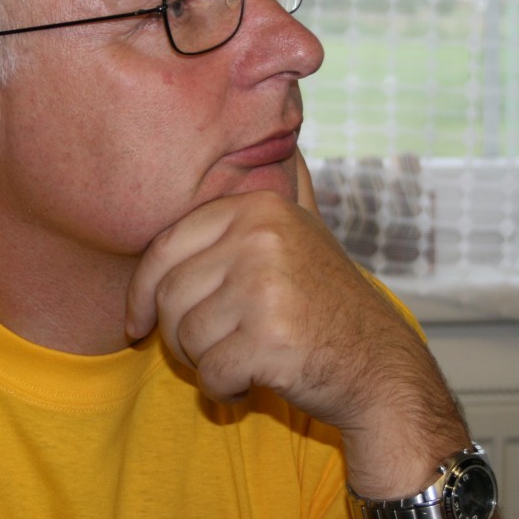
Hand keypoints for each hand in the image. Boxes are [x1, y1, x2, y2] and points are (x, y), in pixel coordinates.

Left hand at [125, 154, 470, 496]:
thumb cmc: (326, 303)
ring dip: (204, 364)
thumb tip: (281, 127)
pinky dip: (224, 390)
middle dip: (178, 337)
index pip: (163, 247)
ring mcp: (267, 287)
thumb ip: (284, 185)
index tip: (138, 322)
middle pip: (169, 296)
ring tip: (243, 359)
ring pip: (186, 338)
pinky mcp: (271, 340)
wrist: (380, 366)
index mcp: (256, 208)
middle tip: (213, 350)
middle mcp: (261, 238)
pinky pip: (211, 374)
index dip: (140, 292)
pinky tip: (254, 383)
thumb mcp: (306, 230)